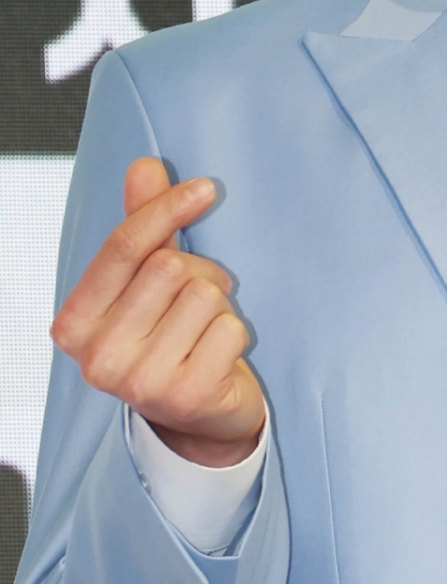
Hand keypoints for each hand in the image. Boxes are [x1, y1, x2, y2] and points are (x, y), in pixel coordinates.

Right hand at [52, 158, 265, 465]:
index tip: (204, 189)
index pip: (122, 247)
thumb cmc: (168, 338)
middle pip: (169, 268)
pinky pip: (231, 329)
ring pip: (204, 296)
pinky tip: (218, 356)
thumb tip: (144, 166)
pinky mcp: (185, 397)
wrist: (197, 417)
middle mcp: (98, 358)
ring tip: (204, 331)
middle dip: (198, 273)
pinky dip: (236, 334)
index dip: (166, 209)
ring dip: (219, 305)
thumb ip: (143, 226)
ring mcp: (140, 383)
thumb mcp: (147, 281)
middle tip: (198, 301)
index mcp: (74, 324)